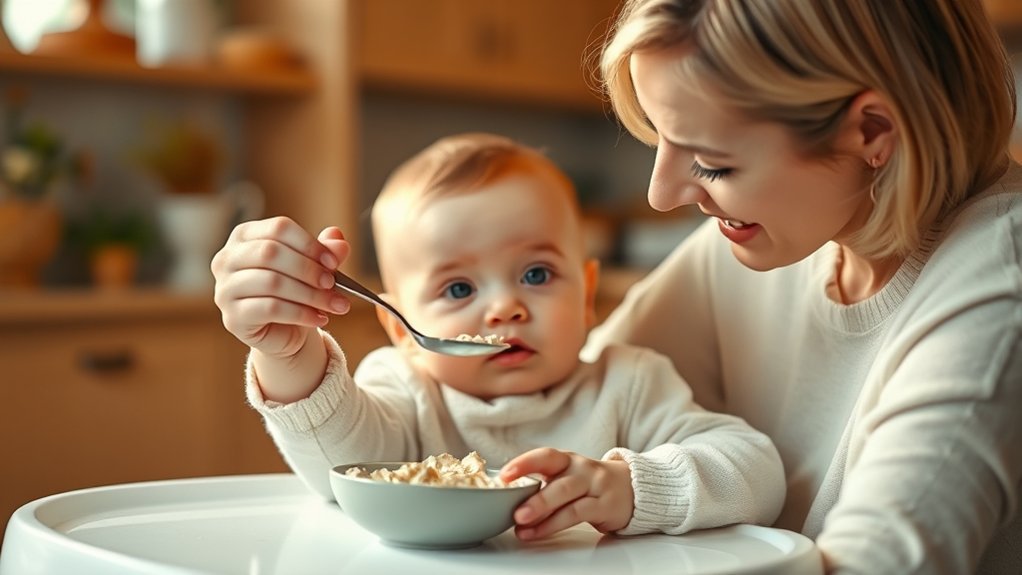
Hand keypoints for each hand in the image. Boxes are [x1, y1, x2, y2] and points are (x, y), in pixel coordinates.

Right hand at [211, 217, 351, 402]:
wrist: (284, 331)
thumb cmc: (295, 292)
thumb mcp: (314, 268)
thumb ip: (326, 252)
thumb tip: (340, 243)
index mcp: (245, 236)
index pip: (278, 228)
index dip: (309, 244)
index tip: (333, 261)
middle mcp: (227, 259)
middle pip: (271, 252)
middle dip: (308, 269)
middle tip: (332, 283)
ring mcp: (225, 289)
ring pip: (272, 282)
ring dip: (310, 294)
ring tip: (334, 304)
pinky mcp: (233, 318)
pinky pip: (270, 309)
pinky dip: (301, 313)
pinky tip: (319, 318)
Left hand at [500, 448, 633, 539]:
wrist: (632, 488)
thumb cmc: (590, 485)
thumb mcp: (568, 478)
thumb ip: (544, 486)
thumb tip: (508, 501)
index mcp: (567, 460)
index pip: (545, 456)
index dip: (524, 463)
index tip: (504, 475)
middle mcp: (580, 469)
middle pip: (556, 478)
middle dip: (534, 496)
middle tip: (514, 511)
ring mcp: (594, 486)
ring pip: (567, 496)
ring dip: (543, 511)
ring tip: (522, 525)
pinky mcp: (604, 504)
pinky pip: (578, 514)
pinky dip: (555, 524)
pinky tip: (539, 532)